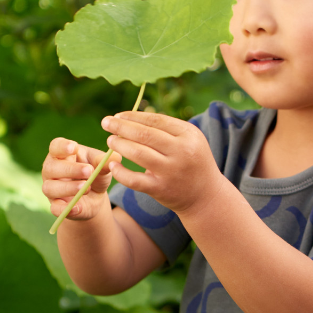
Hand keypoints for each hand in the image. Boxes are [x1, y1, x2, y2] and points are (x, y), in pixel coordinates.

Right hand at [42, 137, 121, 219]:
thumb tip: (116, 156)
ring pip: (50, 188)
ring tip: (86, 187)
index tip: (74, 147)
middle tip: (89, 171)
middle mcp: (52, 170)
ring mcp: (52, 188)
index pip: (55, 146)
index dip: (62, 146)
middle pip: (51, 167)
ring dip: (68, 188)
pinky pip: (55, 208)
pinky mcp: (56, 205)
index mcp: (63, 155)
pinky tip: (77, 207)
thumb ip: (106, 162)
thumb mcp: (103, 166)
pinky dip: (64, 208)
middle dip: (70, 169)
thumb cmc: (96, 174)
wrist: (96, 197)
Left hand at [101, 112, 224, 215]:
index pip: (155, 120)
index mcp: (189, 135)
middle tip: (106, 123)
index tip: (118, 115)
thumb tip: (132, 117)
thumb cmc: (192, 163)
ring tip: (110, 141)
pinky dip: (120, 172)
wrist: (206, 196)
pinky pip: (134, 180)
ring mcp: (171, 171)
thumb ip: (167, 129)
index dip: (133, 116)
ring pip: (137, 153)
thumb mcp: (190, 141)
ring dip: (119, 145)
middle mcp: (182, 151)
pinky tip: (113, 165)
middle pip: (143, 134)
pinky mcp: (161, 189)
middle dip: (120, 126)